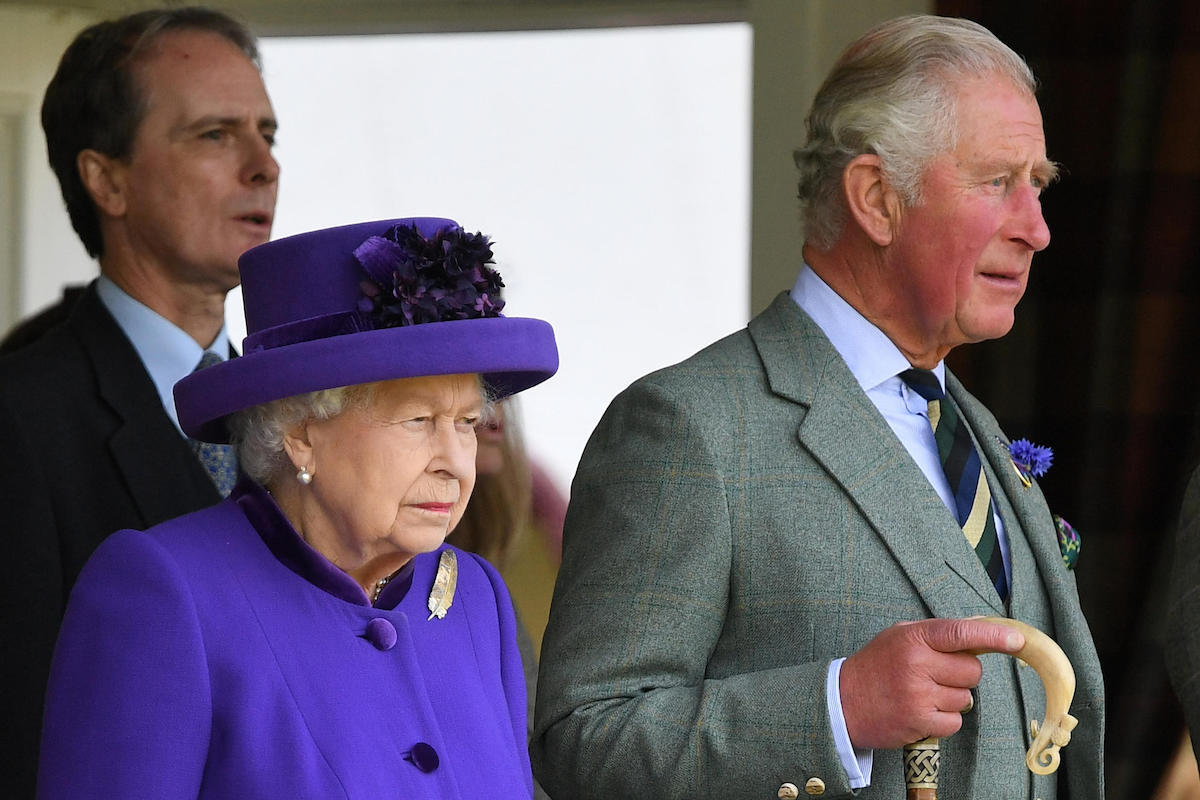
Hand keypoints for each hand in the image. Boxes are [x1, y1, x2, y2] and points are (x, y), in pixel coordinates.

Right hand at [839, 618, 1024, 749]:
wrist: (842, 703)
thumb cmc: (875, 666)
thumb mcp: (899, 637)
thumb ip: (936, 635)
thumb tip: (980, 631)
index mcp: (913, 638)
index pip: (960, 632)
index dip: (992, 636)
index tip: (1017, 640)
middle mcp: (917, 664)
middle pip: (972, 671)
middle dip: (962, 675)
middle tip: (936, 675)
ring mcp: (919, 694)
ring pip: (965, 698)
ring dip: (952, 698)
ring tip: (923, 694)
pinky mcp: (919, 722)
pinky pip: (955, 721)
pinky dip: (944, 719)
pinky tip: (922, 711)